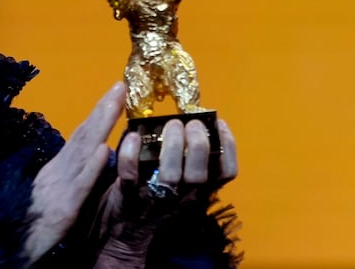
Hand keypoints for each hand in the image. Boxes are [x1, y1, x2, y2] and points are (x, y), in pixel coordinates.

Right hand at [23, 82, 126, 262]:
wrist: (11, 246)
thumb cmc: (33, 222)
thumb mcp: (53, 192)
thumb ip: (68, 173)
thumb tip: (92, 154)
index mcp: (58, 168)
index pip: (81, 136)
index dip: (98, 114)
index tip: (114, 93)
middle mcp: (59, 170)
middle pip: (83, 135)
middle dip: (102, 109)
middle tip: (120, 85)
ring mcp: (61, 186)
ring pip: (82, 151)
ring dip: (100, 125)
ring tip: (115, 102)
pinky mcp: (64, 208)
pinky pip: (79, 185)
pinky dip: (90, 166)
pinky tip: (102, 149)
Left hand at [94, 118, 237, 267]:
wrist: (126, 233)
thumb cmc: (157, 198)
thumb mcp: (181, 184)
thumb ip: (188, 160)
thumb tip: (187, 121)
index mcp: (198, 191)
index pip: (226, 174)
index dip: (228, 148)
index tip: (220, 123)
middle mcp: (182, 197)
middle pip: (198, 175)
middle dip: (198, 144)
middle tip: (190, 123)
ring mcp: (155, 198)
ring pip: (170, 176)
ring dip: (171, 147)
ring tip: (170, 125)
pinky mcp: (127, 196)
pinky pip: (130, 174)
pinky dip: (130, 154)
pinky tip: (133, 136)